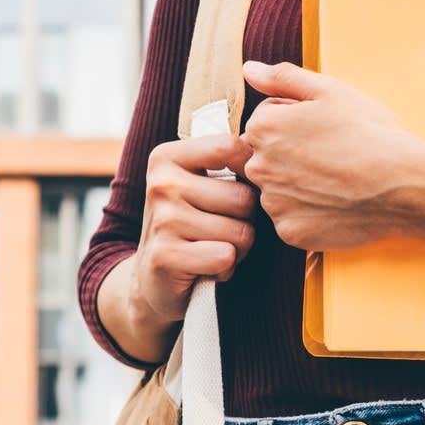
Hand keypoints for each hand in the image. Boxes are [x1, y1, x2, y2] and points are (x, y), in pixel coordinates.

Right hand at [130, 131, 263, 326]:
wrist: (153, 277)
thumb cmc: (189, 226)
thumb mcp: (198, 184)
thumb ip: (228, 163)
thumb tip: (271, 148)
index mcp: (167, 157)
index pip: (231, 147)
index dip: (250, 172)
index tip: (239, 187)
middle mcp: (161, 184)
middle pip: (244, 197)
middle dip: (245, 220)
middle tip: (221, 229)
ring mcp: (162, 220)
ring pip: (241, 232)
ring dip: (237, 247)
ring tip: (213, 247)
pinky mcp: (167, 256)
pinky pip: (226, 257)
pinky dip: (225, 268)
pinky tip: (206, 266)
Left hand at [238, 60, 424, 252]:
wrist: (403, 186)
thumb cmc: (369, 134)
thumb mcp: (329, 90)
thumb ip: (282, 78)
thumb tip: (250, 70)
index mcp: (264, 128)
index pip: (264, 124)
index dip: (294, 124)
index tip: (321, 131)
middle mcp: (259, 167)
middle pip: (264, 159)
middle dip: (288, 156)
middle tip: (329, 157)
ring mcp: (273, 203)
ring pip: (277, 192)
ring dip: (296, 187)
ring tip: (334, 181)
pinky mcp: (291, 232)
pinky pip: (291, 221)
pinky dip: (307, 215)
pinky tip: (334, 204)